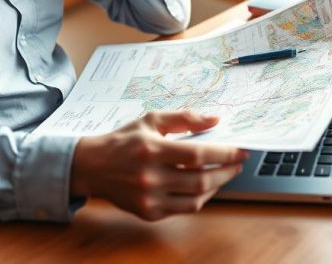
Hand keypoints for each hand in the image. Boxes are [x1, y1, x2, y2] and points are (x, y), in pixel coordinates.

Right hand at [69, 111, 248, 220]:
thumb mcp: (151, 120)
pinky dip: (199, 198)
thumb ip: (184, 118)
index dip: (224, 154)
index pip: (198, 155)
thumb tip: (214, 119)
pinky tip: (205, 186)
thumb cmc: (123, 140)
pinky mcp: (148, 212)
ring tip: (224, 174)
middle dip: (226, 172)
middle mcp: (150, 177)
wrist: (91, 166)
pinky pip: (183, 209)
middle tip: (237, 163)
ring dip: (216, 187)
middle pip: (200, 180)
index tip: (240, 151)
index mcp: (151, 149)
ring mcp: (148, 198)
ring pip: (195, 199)